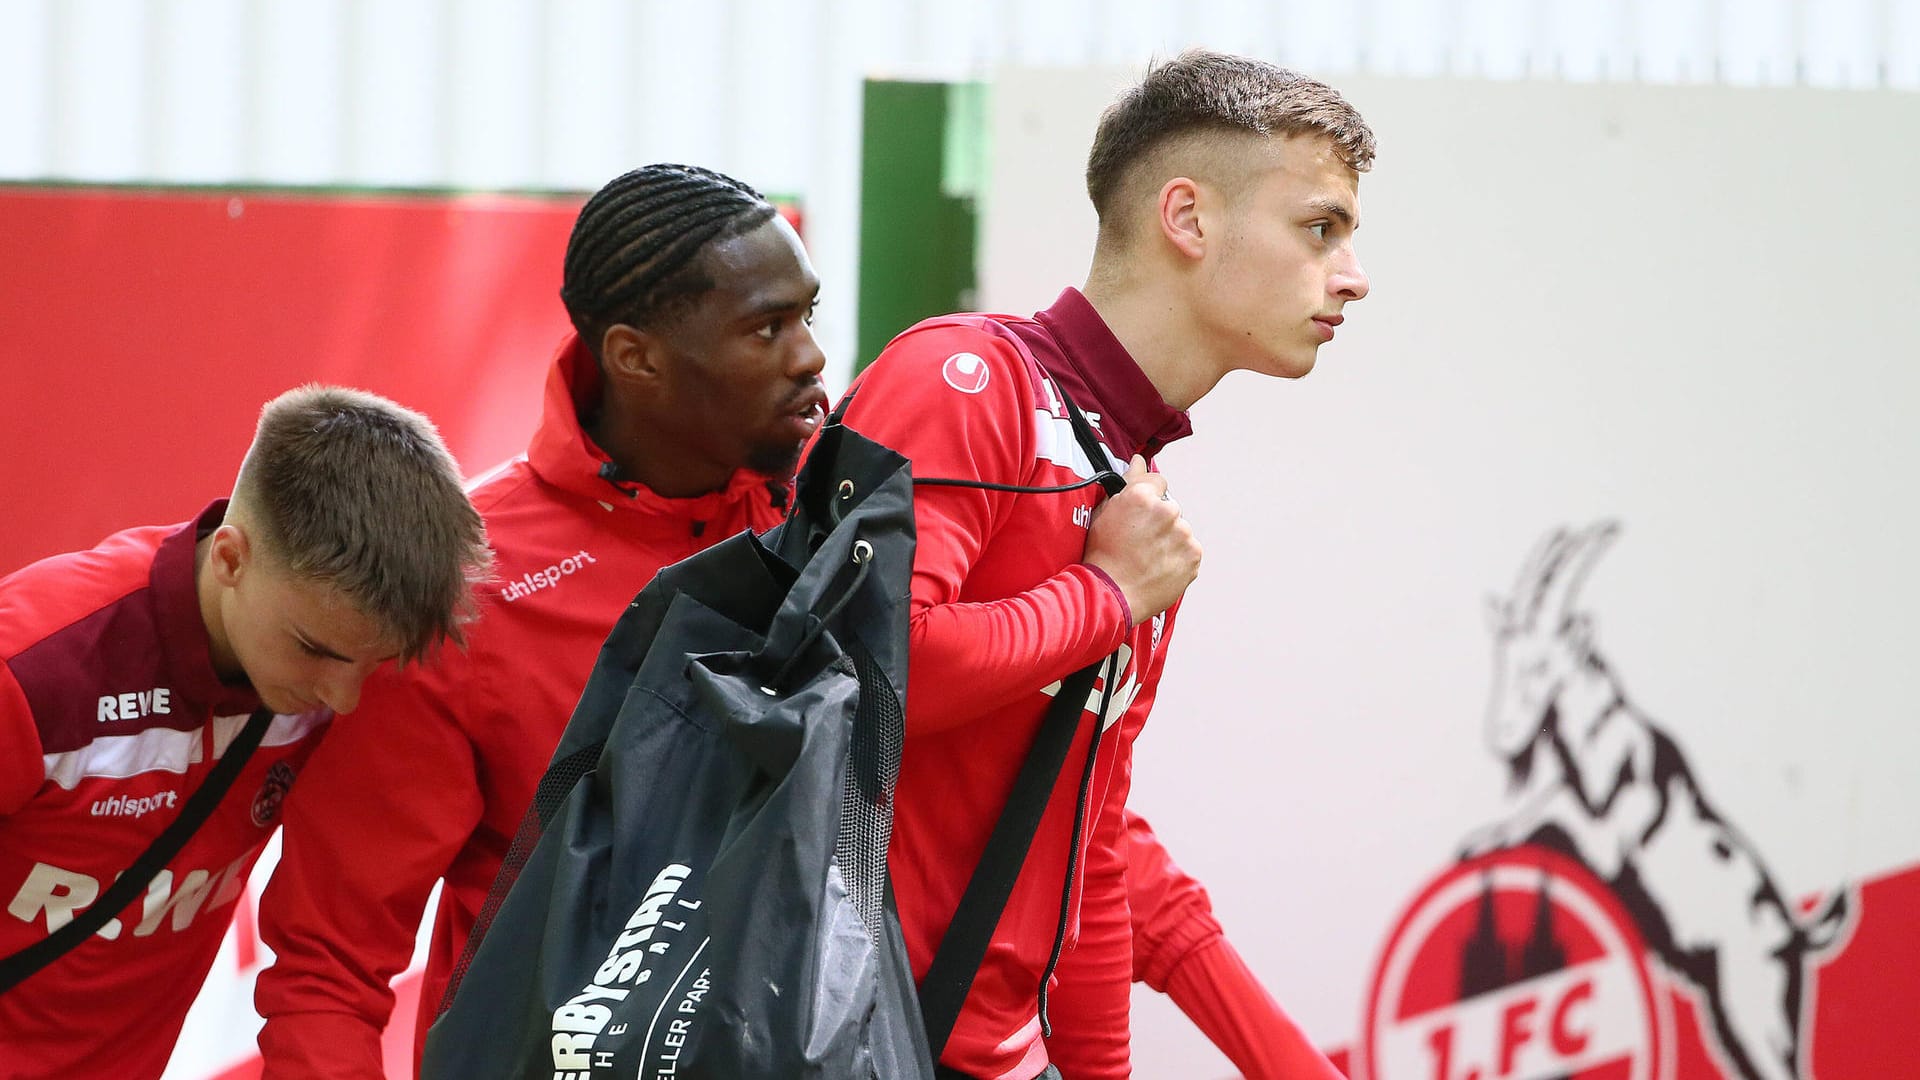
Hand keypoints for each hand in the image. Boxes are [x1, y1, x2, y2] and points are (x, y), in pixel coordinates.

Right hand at [1082, 455, 1199, 625]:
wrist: (1110, 594)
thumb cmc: (1102, 555)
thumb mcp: (1105, 513)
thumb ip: (1127, 482)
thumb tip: (1139, 461)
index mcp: (1142, 496)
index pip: (1158, 482)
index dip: (1148, 499)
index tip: (1141, 515)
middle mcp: (1167, 511)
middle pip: (1169, 508)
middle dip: (1158, 522)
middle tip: (1139, 542)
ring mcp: (1183, 534)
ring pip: (1180, 530)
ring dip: (1169, 540)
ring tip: (1147, 558)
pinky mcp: (1193, 555)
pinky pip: (1189, 550)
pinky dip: (1177, 557)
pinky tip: (1158, 566)